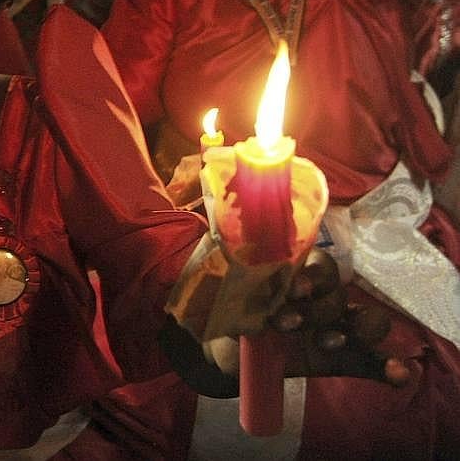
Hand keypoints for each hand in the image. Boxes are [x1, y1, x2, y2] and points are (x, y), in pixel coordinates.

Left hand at [210, 250, 410, 384]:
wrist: (211, 346)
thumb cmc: (217, 302)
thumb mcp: (219, 279)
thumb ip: (230, 259)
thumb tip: (227, 238)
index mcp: (291, 272)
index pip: (319, 264)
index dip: (314, 275)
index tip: (295, 288)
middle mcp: (316, 297)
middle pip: (336, 294)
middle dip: (318, 308)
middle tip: (289, 322)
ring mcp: (327, 327)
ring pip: (359, 321)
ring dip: (353, 331)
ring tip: (328, 343)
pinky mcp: (331, 359)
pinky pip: (367, 360)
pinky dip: (386, 366)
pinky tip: (400, 373)